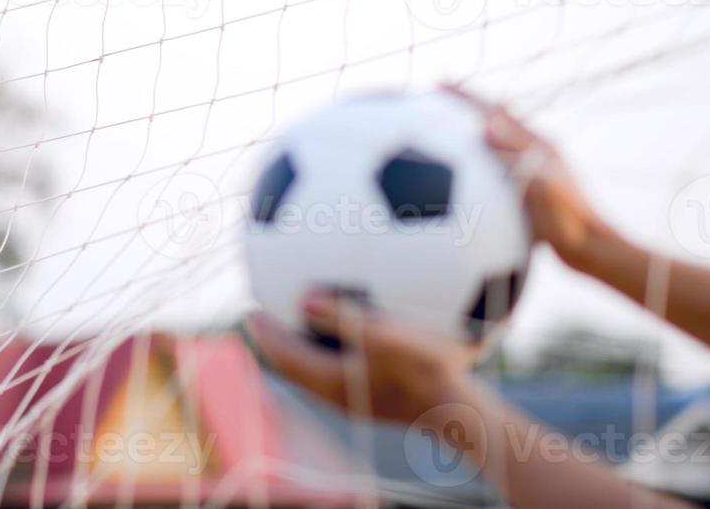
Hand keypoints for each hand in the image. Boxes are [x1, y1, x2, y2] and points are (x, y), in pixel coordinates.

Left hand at [245, 291, 475, 425]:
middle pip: (294, 364)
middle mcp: (336, 394)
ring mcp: (356, 398)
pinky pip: (340, 367)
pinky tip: (351, 327)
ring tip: (299, 316)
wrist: (459, 410)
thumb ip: (342, 318)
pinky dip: (330, 346)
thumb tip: (306, 299)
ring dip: (302, 342)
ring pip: (316, 368)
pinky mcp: (375, 396)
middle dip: (277, 338)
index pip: (282, 356)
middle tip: (266, 311)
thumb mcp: (383, 337)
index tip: (250, 308)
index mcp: (329, 381)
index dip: (264, 332)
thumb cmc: (424, 371)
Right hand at [445, 86, 612, 272]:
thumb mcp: (542, 184)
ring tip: (444, 133)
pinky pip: (494, 171)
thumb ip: (517, 154)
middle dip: (465, 109)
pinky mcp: (528, 193)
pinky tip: (461, 180)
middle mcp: (533, 153)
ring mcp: (531, 172)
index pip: (494, 113)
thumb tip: (485, 126)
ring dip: (469, 135)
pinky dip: (474, 166)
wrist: (591, 250)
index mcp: (536, 145)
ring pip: (493, 146)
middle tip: (438, 98)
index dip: (466, 98)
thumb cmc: (570, 220)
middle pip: (493, 122)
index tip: (440, 84)